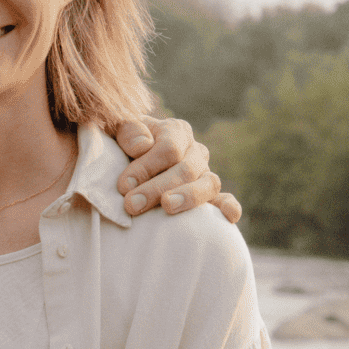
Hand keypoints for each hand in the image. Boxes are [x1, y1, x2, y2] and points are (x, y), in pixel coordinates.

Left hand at [112, 116, 242, 224]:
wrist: (127, 161)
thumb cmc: (122, 146)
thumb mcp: (118, 130)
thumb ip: (128, 131)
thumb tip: (143, 146)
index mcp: (176, 131)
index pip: (169, 149)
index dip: (146, 167)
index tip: (123, 185)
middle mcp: (195, 151)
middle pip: (186, 169)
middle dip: (157, 188)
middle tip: (132, 205)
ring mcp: (205, 173)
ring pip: (208, 184)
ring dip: (189, 197)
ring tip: (167, 207)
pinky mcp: (210, 196)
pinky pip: (224, 199)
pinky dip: (229, 206)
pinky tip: (228, 217)